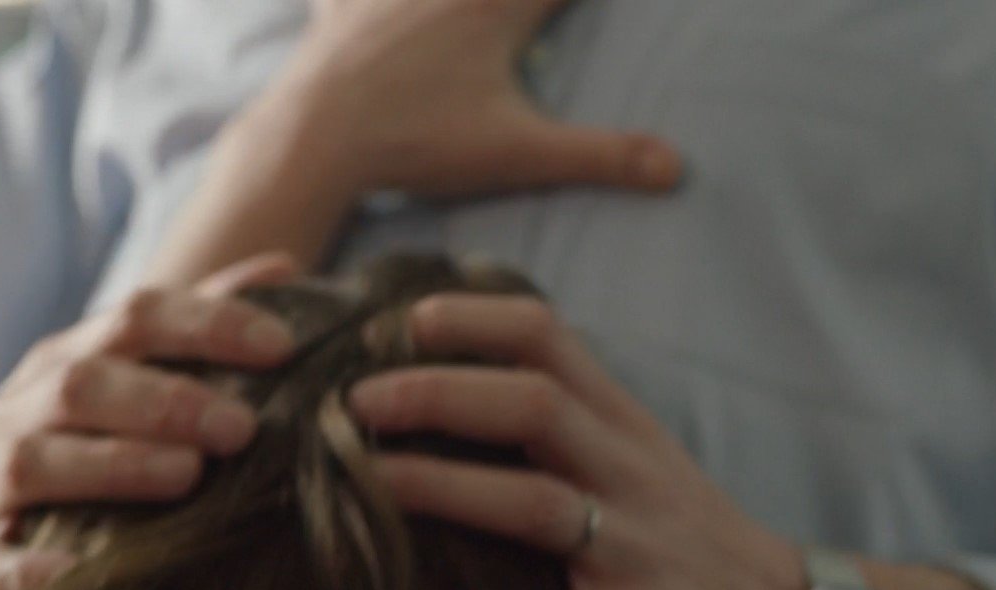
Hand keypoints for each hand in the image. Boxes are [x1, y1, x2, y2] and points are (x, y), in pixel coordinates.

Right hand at [0, 255, 300, 589]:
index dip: (208, 324)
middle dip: (167, 400)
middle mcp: (20, 410)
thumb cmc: (67, 454)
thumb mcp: (120, 384)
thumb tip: (284, 267)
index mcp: (67, 362)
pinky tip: (80, 574)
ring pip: (34, 460)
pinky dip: (30, 572)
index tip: (282, 346)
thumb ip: (196, 330)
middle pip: (84, 383)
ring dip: (113, 465)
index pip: (136, 318)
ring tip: (187, 476)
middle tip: (243, 427)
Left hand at [263, 0, 681, 196]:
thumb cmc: (420, 143)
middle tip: (533, 9)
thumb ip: (601, 156)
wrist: (318, 134)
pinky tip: (349, 0)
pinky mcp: (344, 5)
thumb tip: (678, 167)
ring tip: (470, 7)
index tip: (589, 0)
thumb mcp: (520, 154)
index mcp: (499, 7)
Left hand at [348, 294, 813, 589]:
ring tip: (362, 490)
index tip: (401, 322)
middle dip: (440, 395)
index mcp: (623, 423)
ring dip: (443, 492)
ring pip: (534, 506)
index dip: (474, 321)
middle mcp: (629, 474)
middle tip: (355, 403)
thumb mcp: (640, 453)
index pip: (550, 339)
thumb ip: (564, 413)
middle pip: (534, 407)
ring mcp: (635, 552)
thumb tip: (449, 374)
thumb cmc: (688, 533)